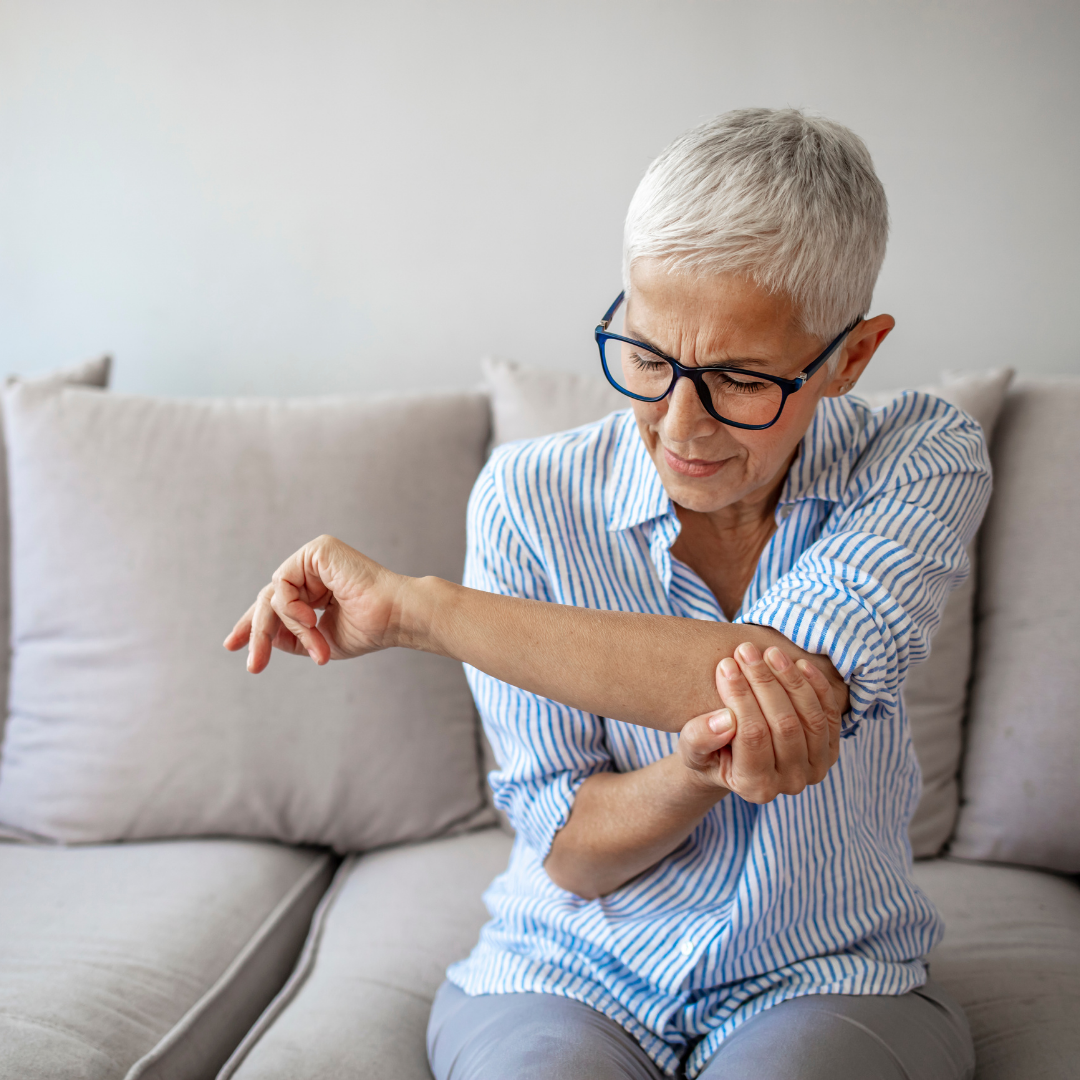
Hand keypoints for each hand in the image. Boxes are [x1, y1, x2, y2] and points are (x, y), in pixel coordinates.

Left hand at [223, 535, 407, 672]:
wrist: (395, 618)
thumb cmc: (369, 629)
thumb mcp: (319, 640)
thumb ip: (291, 636)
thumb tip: (264, 635)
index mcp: (317, 586)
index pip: (277, 603)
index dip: (254, 625)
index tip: (232, 646)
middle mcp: (313, 568)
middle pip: (270, 600)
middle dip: (259, 633)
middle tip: (254, 665)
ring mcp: (314, 557)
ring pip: (274, 597)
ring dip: (290, 628)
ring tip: (316, 647)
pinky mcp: (317, 551)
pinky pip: (283, 585)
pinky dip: (292, 610)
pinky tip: (312, 620)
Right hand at [678, 642, 841, 802]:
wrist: (733, 759)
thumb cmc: (709, 752)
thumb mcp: (690, 749)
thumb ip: (699, 738)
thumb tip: (726, 720)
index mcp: (754, 786)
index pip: (752, 735)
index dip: (740, 696)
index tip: (725, 664)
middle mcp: (790, 783)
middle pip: (784, 725)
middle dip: (764, 683)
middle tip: (746, 651)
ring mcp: (815, 768)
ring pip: (811, 719)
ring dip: (791, 680)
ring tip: (771, 652)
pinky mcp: (830, 751)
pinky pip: (830, 716)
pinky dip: (818, 688)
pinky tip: (799, 663)